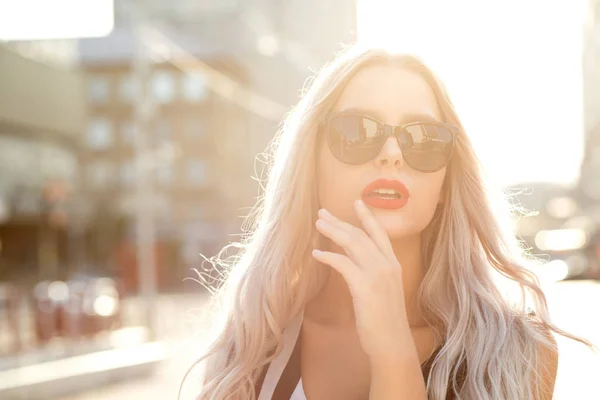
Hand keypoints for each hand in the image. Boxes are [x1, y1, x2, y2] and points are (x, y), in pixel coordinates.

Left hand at [312, 200, 411, 364]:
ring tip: (318, 224)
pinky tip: (316, 253)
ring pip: (352, 243)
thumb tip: (353, 262)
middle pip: (360, 235)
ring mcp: (377, 274)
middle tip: (323, 212)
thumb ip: (372, 274)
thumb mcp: (383, 292)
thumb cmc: (386, 322)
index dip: (367, 217)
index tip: (357, 201)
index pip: (380, 233)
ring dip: (333, 231)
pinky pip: (343, 263)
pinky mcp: (365, 286)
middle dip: (340, 221)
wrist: (392, 344)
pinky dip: (328, 256)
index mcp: (393, 265)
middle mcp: (387, 265)